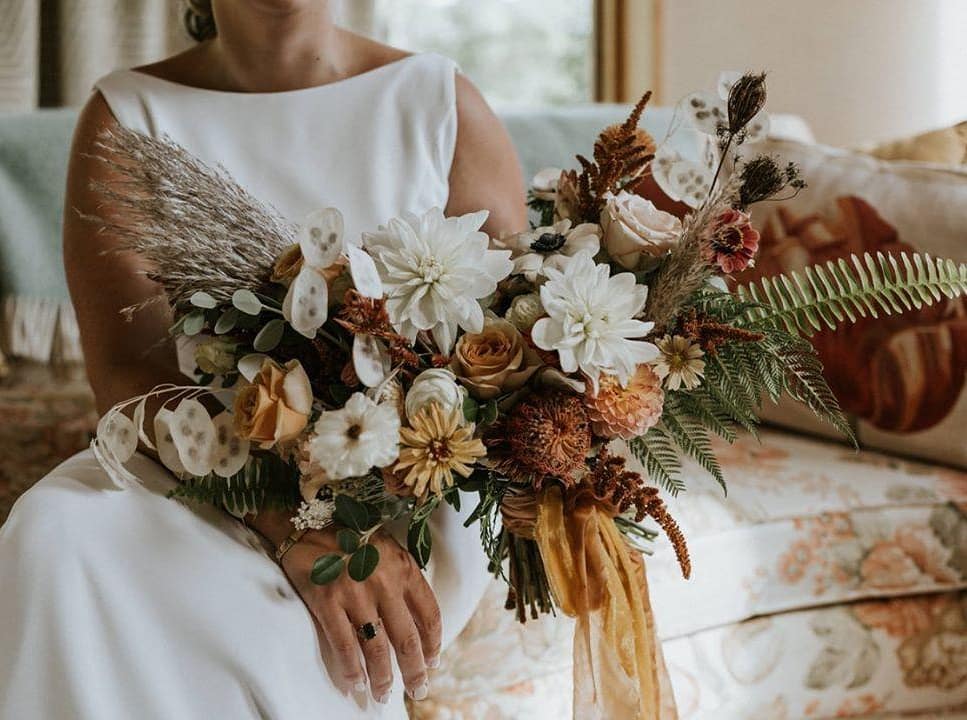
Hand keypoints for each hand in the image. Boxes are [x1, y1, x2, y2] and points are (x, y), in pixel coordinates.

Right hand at [281, 526, 441, 704]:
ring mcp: (355, 593)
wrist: (307, 522)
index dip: (433, 644)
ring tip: (383, 694)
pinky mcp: (327, 602)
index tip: (432, 662)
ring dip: (383, 678)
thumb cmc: (351, 536)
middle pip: (407, 639)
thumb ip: (403, 578)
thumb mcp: (387, 549)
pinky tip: (355, 682)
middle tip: (418, 691)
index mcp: (404, 568)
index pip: (429, 614)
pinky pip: (344, 645)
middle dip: (414, 671)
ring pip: (377, 648)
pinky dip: (352, 669)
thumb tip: (416, 618)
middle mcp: (385, 582)